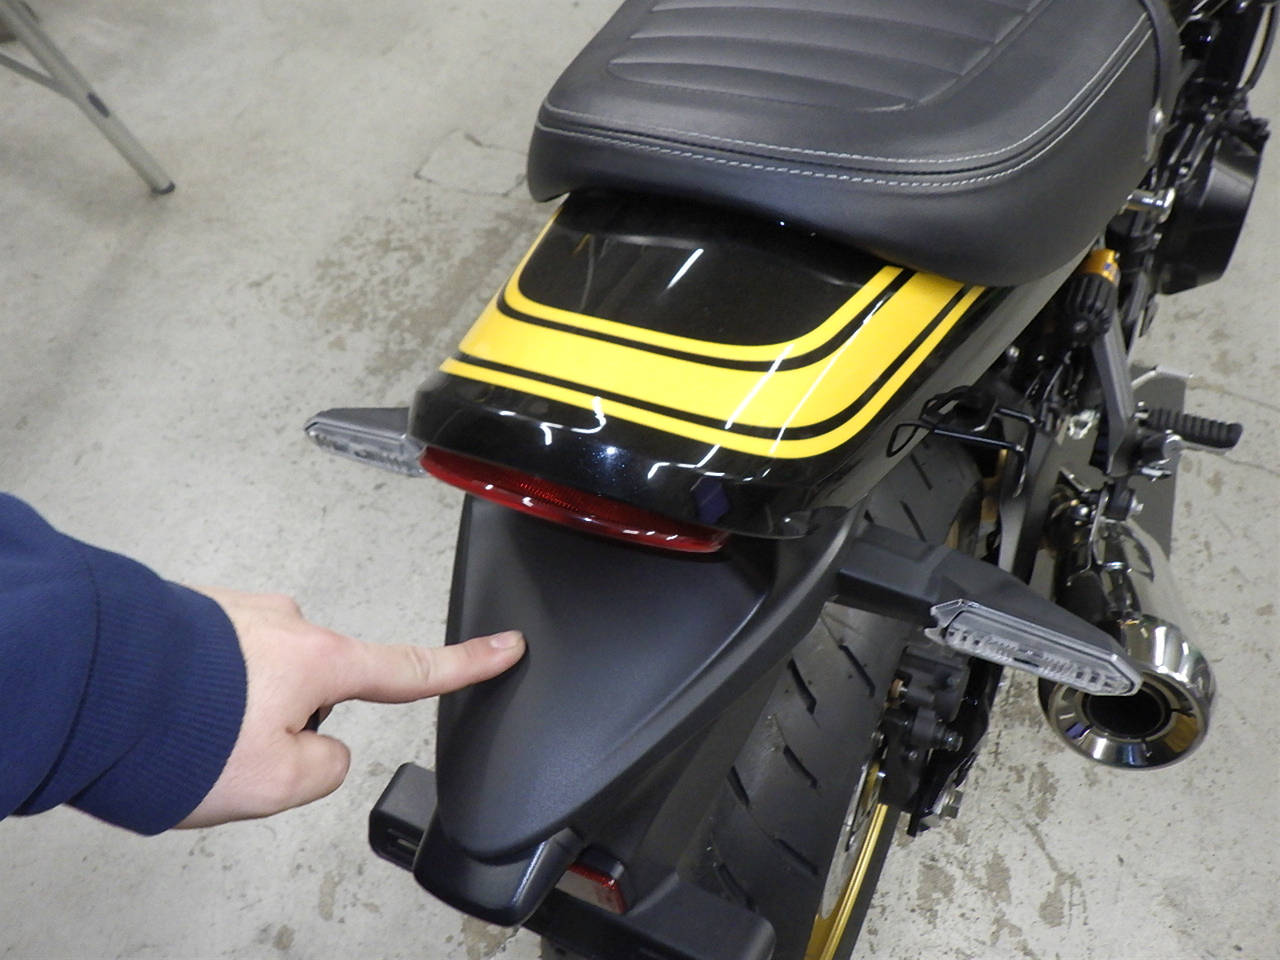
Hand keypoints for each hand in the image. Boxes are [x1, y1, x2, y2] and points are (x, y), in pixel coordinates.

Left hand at [176, 587, 524, 827]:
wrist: (95, 684)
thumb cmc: (179, 732)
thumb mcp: (275, 786)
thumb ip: (324, 769)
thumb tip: (321, 745)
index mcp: (323, 661)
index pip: (413, 669)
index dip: (467, 663)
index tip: (507, 646)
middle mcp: (289, 625)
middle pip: (317, 688)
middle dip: (281, 724)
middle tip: (227, 753)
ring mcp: (240, 612)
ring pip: (260, 680)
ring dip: (232, 708)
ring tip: (184, 731)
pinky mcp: (195, 611)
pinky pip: (218, 662)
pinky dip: (200, 689)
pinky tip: (165, 708)